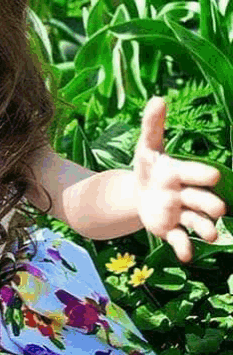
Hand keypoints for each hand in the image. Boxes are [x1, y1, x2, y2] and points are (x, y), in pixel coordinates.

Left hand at [134, 96, 226, 262]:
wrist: (138, 193)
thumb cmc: (148, 167)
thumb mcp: (146, 147)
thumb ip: (152, 125)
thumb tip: (158, 98)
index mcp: (180, 173)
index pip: (194, 174)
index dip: (201, 175)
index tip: (212, 175)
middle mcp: (185, 195)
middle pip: (203, 201)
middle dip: (210, 205)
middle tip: (218, 209)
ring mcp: (180, 214)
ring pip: (198, 223)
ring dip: (206, 229)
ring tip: (209, 234)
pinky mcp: (170, 230)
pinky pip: (180, 240)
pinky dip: (183, 248)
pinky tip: (185, 256)